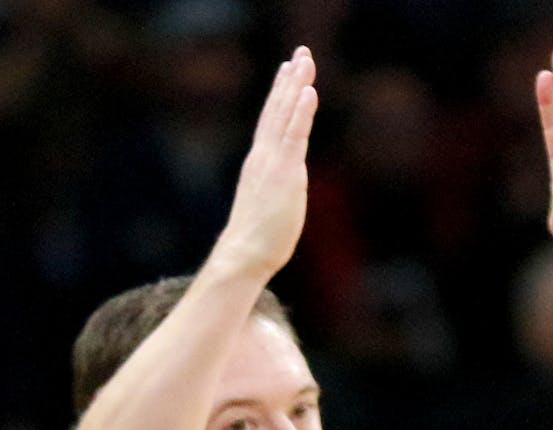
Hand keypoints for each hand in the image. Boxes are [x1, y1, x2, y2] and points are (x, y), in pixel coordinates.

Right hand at [216, 45, 317, 277]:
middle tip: (301, 53)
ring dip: (296, 86)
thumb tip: (283, 191)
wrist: (245, 253)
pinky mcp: (284, 173)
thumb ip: (277, 190)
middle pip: (278, 109)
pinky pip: (293, 135)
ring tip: (305, 61)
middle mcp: (264, 156)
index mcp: (261, 163)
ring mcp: (273, 162)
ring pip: (285, 115)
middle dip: (290, 80)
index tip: (288, 70)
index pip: (273, 121)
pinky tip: (308, 92)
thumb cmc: (258, 239)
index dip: (281, 94)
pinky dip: (301, 111)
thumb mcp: (271, 206)